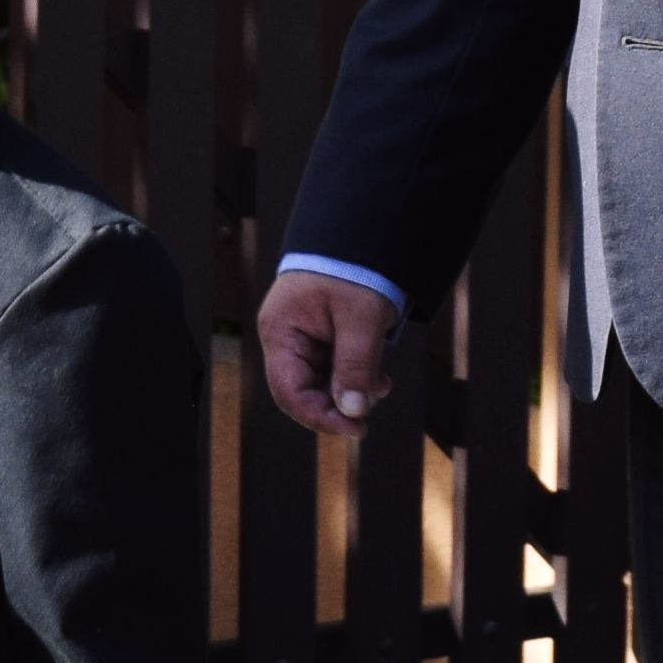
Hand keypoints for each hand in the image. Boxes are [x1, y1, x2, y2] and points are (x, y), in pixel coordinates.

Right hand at [257, 270, 395, 434]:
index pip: (289, 392)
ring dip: (351, 393)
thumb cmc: (356, 268)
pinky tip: (378, 379)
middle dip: (339, 406)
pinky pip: (332, 371)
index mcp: (281, 332)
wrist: (364, 233)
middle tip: (372, 410)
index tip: (356, 428)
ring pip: (321, 385)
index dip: (320, 417)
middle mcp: (284, 339)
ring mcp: (301, 339)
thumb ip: (357, 365)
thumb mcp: (361, 318)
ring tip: (381, 386)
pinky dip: (355, 379)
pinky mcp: (320, 339)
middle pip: (303, 393)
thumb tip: (354, 412)